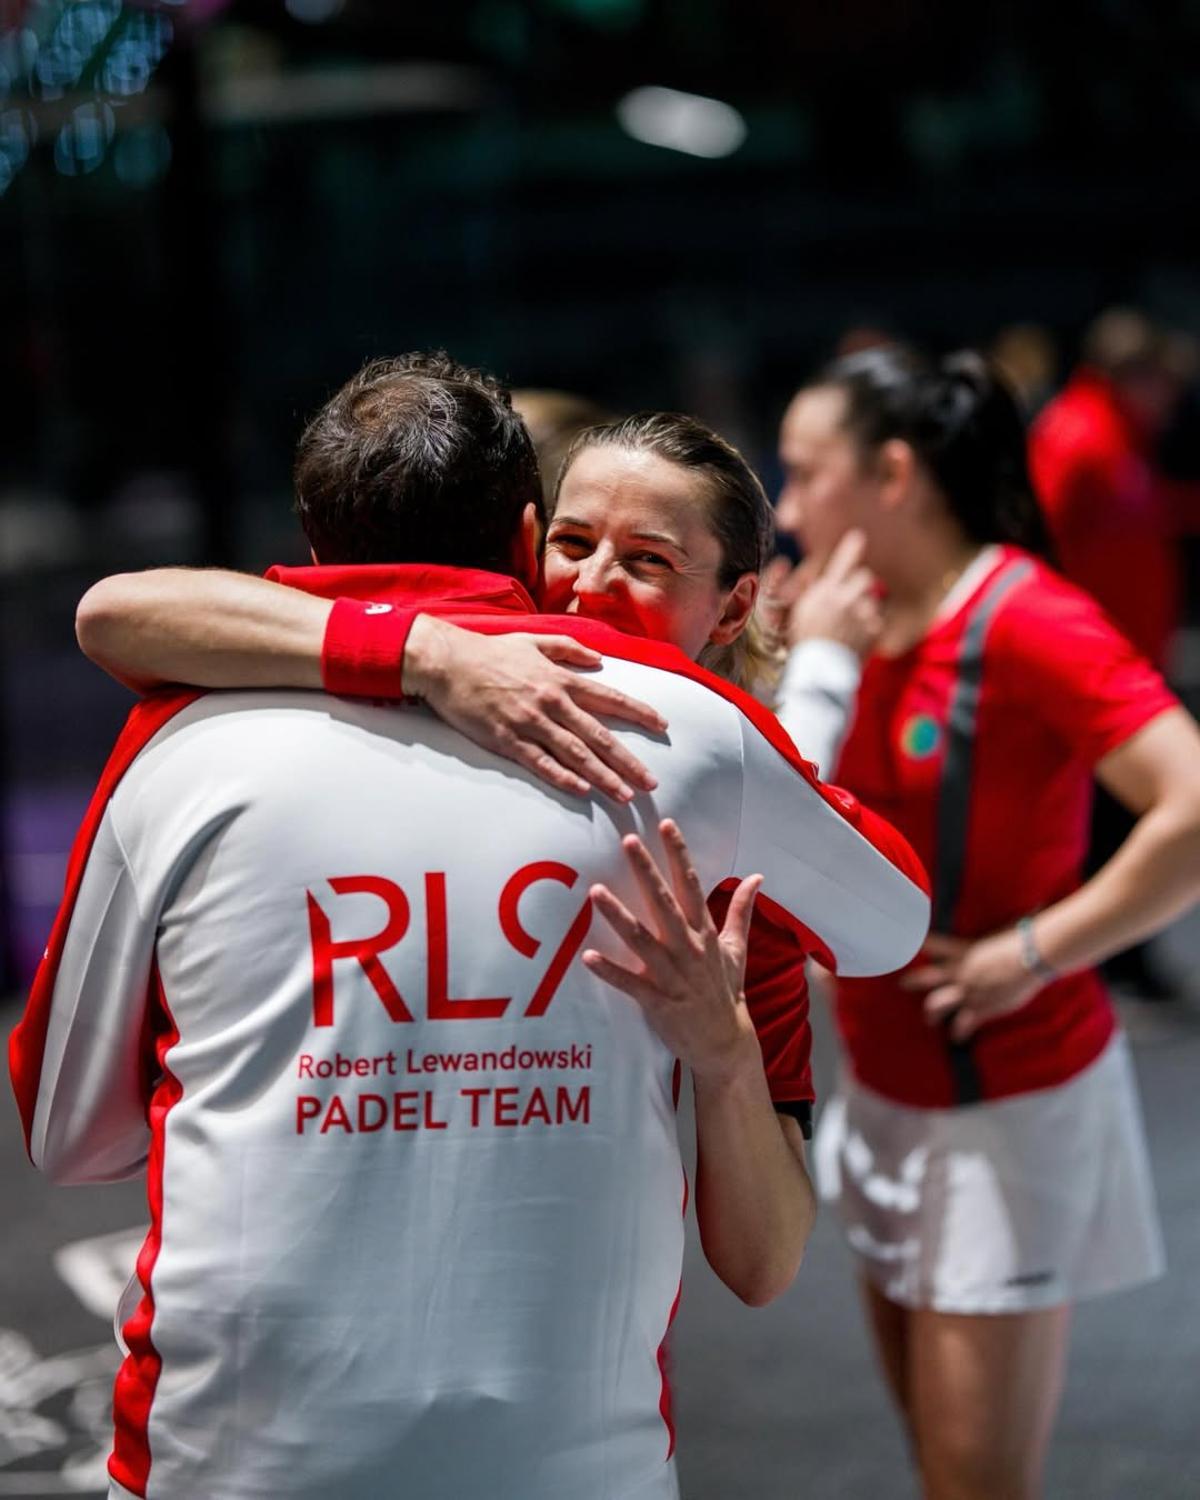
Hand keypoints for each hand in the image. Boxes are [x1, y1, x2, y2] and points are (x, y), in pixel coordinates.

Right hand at [407, 616, 666, 801]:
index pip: (609, 699)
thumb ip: (569, 649)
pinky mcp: (507, 740)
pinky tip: (581, 790)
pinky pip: (540, 762)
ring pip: (574, 753)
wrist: (448, 662)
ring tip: (624, 795)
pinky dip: (562, 776)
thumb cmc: (490, 652)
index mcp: (561, 679)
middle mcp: (552, 702)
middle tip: (651, 783)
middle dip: (628, 761)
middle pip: (598, 735)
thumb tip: (599, 660)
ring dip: (602, 776)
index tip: (662, 725)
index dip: (638, 713)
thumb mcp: (534, 640)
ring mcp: (530, 722)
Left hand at [582, 818, 763, 1085]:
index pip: (692, 885)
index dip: (679, 854)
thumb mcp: (736, 948)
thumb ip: (742, 910)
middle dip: (646, 871)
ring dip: (618, 915)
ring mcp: (672, 975)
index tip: (667, 825)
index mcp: (704, 932)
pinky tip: (587, 957)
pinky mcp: (658, 1001)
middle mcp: (689, 949)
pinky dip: (609, 971)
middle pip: (664, 903)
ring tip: (595, 892)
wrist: (725, 1041)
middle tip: (627, 841)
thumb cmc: (726, 991)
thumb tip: (757, 876)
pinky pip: (630, 984)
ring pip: (641, 940)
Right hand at [762, 530, 881, 656]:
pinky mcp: (874, 630)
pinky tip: (854, 638)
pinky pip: (876, 622)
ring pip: (871, 600)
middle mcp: (847, 599)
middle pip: (865, 577)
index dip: (850, 549)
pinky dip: (869, 629)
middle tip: (850, 599)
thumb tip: (790, 565)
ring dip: (863, 609)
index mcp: (825, 592)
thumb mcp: (796, 611)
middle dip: (859, 585)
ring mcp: (863, 614)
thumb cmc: (802, 641)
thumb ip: (803, 587)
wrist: (819, 670)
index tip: (858, 536)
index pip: (841, 563)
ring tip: (848, 626)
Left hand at [901, 930, 1041, 1041]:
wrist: (1034, 957)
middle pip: (926, 977)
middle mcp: (961, 970)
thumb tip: (1017, 906)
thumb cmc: (1024, 938)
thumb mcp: (1003, 929)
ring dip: (931, 1013)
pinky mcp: (980, 1008)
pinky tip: (956, 1038)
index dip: (916, 945)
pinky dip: (958, 1032)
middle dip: (912, 981)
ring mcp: (968, 990)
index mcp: (964, 950)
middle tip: (903, 984)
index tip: (902, 943)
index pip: (932, 944)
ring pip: (937, 1005)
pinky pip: (963, 1024)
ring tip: (928, 1020)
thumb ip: (997, 928)